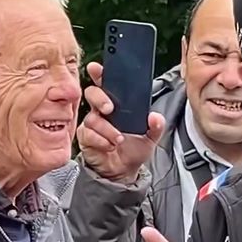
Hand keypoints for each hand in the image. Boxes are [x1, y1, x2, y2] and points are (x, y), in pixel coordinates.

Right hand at [77, 62, 164, 183]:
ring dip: (107, 128)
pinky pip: (88, 134)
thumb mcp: (150, 138)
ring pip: (92, 118)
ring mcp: (91, 125)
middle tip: (110, 108)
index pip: (106, 85)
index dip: (99, 74)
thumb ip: (155, 126)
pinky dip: (101, 140)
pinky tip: (110, 146)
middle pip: (92, 94)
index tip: (96, 68)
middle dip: (100, 98)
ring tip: (118, 139)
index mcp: (115, 105)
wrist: (122, 173)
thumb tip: (155, 117)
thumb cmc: (132, 151)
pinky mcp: (85, 138)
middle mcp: (100, 112)